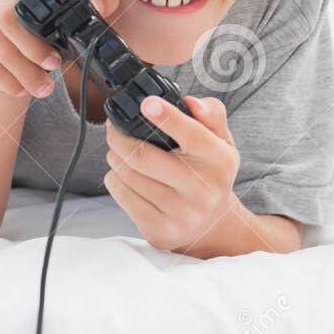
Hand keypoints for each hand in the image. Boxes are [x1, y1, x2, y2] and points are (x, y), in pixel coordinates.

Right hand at [0, 0, 118, 99]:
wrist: (13, 68)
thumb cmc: (46, 36)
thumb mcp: (73, 22)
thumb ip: (93, 6)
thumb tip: (101, 3)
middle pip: (9, 14)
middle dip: (33, 45)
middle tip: (55, 65)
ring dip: (21, 69)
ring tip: (43, 87)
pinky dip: (1, 77)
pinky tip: (18, 89)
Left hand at [103, 95, 241, 252]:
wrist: (212, 223)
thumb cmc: (210, 173)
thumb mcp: (221, 141)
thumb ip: (211, 114)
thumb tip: (190, 102)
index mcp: (220, 161)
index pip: (192, 134)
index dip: (166, 117)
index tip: (147, 104)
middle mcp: (203, 189)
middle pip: (144, 157)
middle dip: (119, 138)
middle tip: (113, 129)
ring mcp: (182, 214)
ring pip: (128, 176)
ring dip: (115, 158)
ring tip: (117, 152)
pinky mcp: (160, 230)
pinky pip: (123, 197)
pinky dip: (115, 180)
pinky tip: (122, 175)